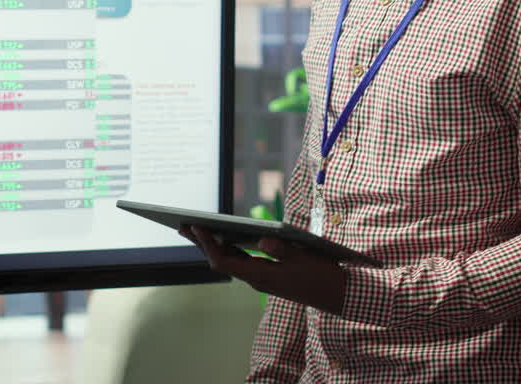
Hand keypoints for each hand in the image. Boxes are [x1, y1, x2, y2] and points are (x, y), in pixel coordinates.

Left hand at [180, 225, 346, 314]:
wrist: (337, 295)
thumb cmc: (321, 275)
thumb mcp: (305, 259)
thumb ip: (283, 249)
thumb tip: (263, 240)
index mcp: (261, 276)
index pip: (224, 262)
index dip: (207, 244)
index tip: (196, 226)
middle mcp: (256, 280)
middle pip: (221, 261)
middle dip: (201, 243)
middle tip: (183, 225)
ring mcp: (261, 279)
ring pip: (229, 262)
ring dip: (212, 246)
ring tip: (196, 228)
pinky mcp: (268, 276)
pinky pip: (240, 262)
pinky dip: (228, 249)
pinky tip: (223, 238)